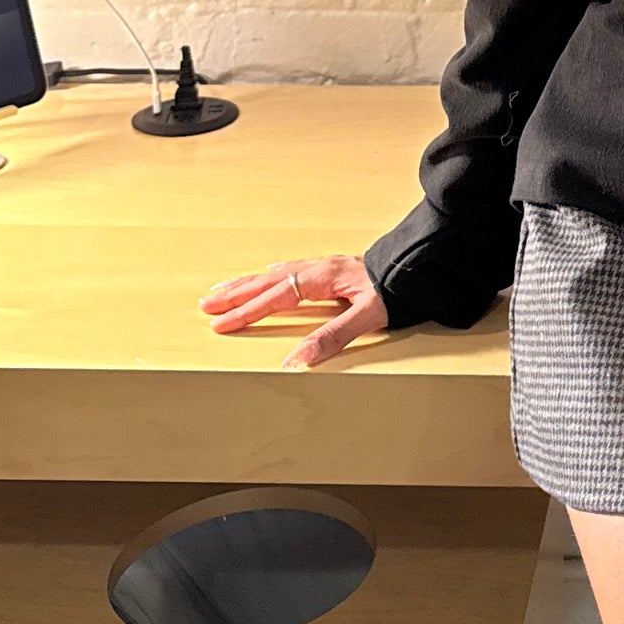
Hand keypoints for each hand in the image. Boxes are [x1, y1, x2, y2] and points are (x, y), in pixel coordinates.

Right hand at [197, 254, 388, 370]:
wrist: (418, 262)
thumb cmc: (396, 287)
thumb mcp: (368, 317)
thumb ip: (333, 337)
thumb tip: (297, 360)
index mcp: (322, 279)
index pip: (275, 297)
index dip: (246, 311)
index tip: (219, 323)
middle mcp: (318, 269)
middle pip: (268, 282)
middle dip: (235, 294)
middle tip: (205, 304)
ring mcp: (324, 267)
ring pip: (276, 274)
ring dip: (247, 283)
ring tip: (222, 290)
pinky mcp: (332, 269)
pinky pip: (290, 270)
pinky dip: (270, 275)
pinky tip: (268, 275)